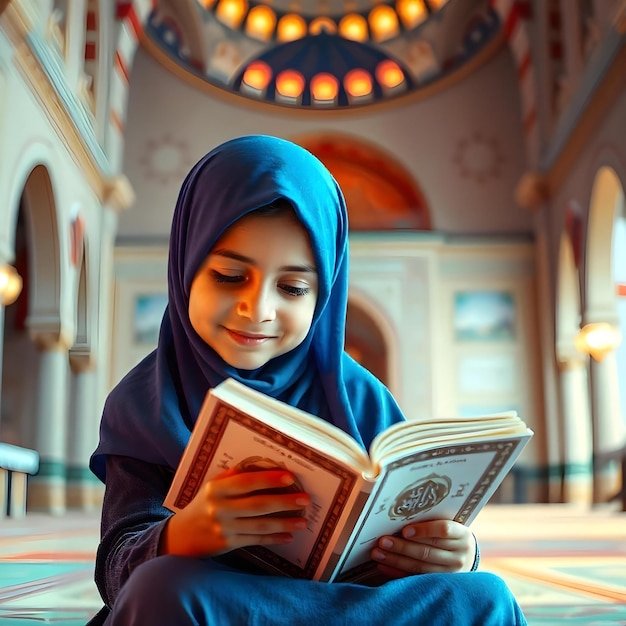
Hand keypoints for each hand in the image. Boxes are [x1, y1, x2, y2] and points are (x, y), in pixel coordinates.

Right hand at [161, 469, 309, 556]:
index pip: (247, 482)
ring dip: (284, 523)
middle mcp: (219, 508)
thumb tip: (264, 465)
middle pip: (258, 505)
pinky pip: (255, 541)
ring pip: (260, 526)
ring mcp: (224, 528)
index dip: (269, 479)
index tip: (290, 477)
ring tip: (303, 521)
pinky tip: (288, 536)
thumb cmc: (204, 503)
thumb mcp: (213, 485)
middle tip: (305, 500)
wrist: (182, 534)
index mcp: (216, 489)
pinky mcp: (228, 544)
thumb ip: (235, 476)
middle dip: (284, 502)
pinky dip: (273, 539)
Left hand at [370, 520, 475, 577]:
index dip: (424, 530)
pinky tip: (384, 567)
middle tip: (383, 541)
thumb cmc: (450, 533)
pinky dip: (398, 572)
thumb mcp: (448, 522)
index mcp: (462, 535)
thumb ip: (431, 518)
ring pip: (420, 566)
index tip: (405, 530)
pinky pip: (415, 578)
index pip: (444, 531)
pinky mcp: (440, 584)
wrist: (466, 556)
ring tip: (378, 554)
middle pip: (428, 551)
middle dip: (402, 547)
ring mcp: (451, 573)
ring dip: (396, 560)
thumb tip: (400, 511)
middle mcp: (459, 556)